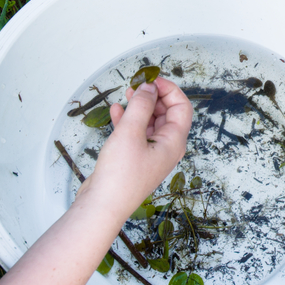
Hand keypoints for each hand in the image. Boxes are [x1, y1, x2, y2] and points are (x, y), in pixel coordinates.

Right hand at [79, 81, 191, 213]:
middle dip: (153, 96)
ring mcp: (150, 154)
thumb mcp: (131, 132)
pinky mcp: (135, 159)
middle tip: (138, 85)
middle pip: (167, 114)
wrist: (103, 205)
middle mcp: (166, 148)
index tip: (152, 79)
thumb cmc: (120, 177)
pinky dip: (128, 120)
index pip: (181, 108)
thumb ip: (141, 105)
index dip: (169, 90)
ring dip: (140, 106)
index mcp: (173, 143)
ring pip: (150, 122)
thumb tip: (149, 87)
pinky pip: (136, 133)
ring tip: (126, 94)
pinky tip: (116, 111)